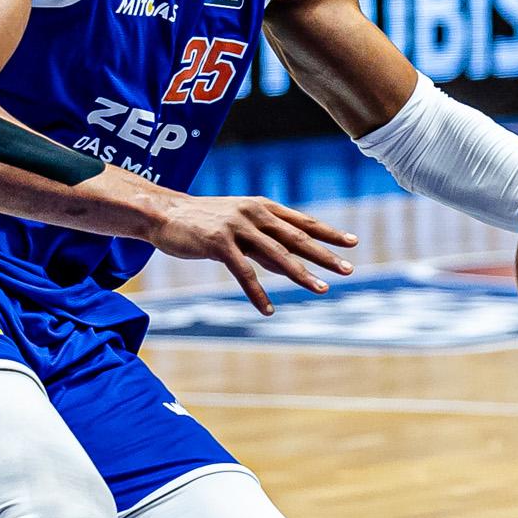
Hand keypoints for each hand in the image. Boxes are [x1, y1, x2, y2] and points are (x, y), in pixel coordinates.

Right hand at [150, 194, 357, 313]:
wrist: (165, 214)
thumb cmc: (204, 221)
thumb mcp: (239, 223)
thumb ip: (264, 241)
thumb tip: (291, 262)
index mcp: (262, 207)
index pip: (303, 221)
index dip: (328, 232)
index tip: (353, 242)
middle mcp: (254, 214)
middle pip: (297, 237)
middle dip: (325, 255)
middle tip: (348, 269)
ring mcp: (237, 227)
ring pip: (276, 254)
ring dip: (300, 274)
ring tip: (321, 289)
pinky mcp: (219, 243)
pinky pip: (243, 272)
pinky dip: (257, 292)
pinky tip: (267, 310)